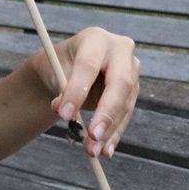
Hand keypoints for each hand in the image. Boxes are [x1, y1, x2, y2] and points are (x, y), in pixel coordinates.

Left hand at [44, 26, 138, 158]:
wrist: (68, 68)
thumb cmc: (59, 66)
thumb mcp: (54, 71)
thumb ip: (61, 88)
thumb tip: (66, 112)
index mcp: (95, 38)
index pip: (88, 65)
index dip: (77, 90)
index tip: (64, 114)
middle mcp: (120, 51)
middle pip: (119, 83)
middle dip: (106, 112)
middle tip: (92, 135)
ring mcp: (131, 71)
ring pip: (124, 103)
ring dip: (109, 130)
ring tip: (93, 150)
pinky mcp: (134, 91)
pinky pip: (126, 115)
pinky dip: (114, 135)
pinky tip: (105, 150)